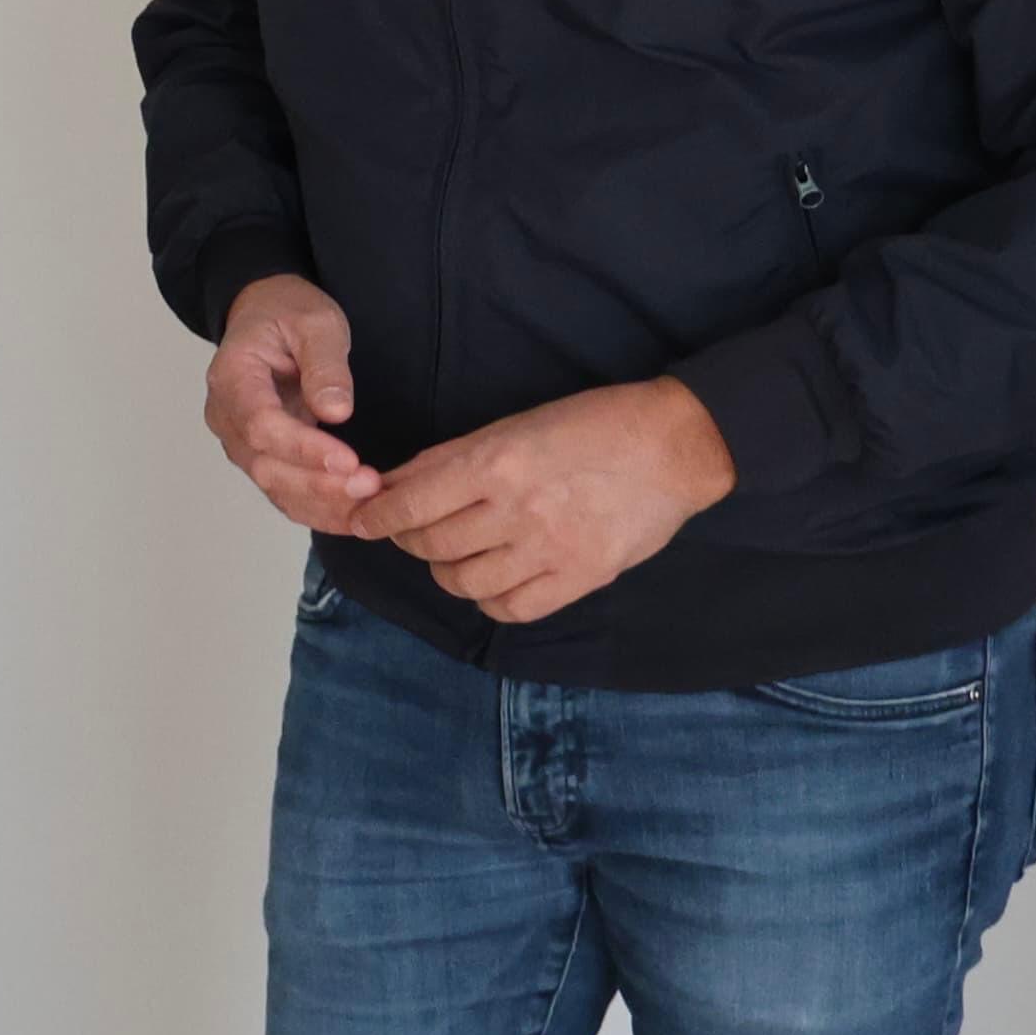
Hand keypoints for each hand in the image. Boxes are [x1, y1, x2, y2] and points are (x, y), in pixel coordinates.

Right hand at [203, 277, 377, 529]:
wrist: (266, 316)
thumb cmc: (286, 313)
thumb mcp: (315, 322)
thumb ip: (324, 365)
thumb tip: (336, 411)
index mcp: (232, 378)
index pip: (260, 425)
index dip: (303, 448)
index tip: (349, 461)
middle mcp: (226, 418)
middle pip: (265, 466)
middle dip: (319, 483)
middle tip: (369, 486)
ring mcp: (240, 443)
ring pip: (275, 489)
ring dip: (323, 504)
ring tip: (372, 504)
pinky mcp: (262, 458)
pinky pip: (285, 494)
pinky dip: (320, 510)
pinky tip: (357, 514)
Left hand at [346, 378, 736, 623]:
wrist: (674, 447)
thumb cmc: (590, 425)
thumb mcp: (514, 426)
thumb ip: (451, 458)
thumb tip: (393, 482)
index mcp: (496, 464)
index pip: (412, 504)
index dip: (377, 518)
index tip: (361, 521)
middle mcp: (517, 511)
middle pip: (432, 545)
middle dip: (409, 539)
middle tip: (411, 531)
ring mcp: (549, 550)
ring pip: (464, 582)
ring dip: (446, 570)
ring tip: (454, 554)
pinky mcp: (580, 578)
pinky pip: (512, 608)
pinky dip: (489, 599)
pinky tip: (491, 580)